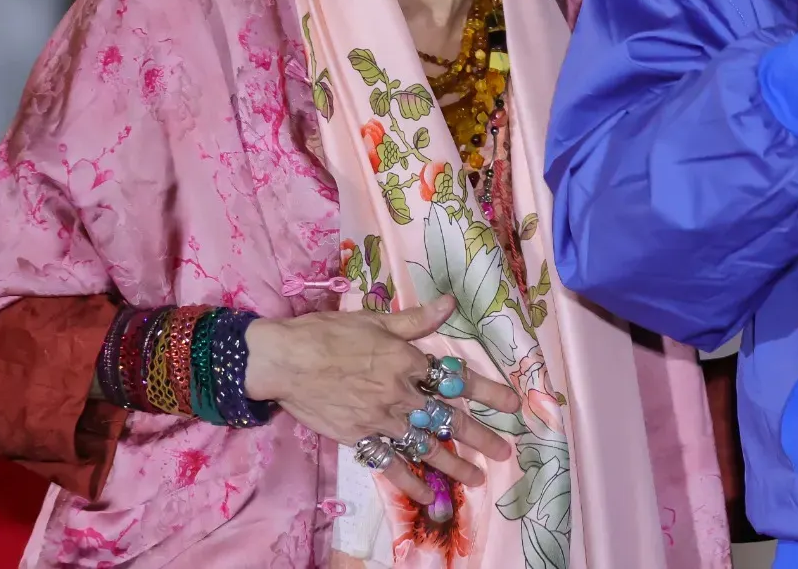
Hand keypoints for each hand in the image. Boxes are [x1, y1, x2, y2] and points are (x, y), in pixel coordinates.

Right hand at [245, 295, 523, 505]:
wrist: (285, 360)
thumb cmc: (329, 333)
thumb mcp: (376, 319)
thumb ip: (417, 318)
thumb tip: (451, 302)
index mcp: (408, 360)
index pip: (458, 378)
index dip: (489, 392)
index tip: (513, 404)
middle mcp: (400, 393)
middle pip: (448, 419)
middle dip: (480, 437)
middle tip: (504, 451)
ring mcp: (380, 419)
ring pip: (424, 446)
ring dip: (452, 464)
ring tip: (476, 478)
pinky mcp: (359, 438)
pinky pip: (389, 464)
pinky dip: (408, 481)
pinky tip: (426, 496)